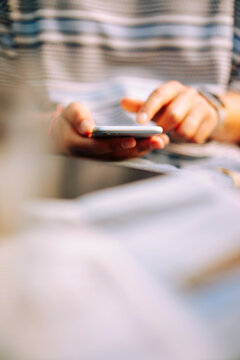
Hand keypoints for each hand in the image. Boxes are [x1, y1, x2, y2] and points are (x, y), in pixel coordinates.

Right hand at [51, 102, 168, 159]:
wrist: (63, 133)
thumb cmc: (67, 120)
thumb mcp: (69, 112)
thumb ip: (78, 118)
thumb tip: (88, 128)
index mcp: (77, 145)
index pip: (98, 146)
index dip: (115, 144)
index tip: (133, 139)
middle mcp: (90, 156)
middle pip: (116, 154)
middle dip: (138, 148)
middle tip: (158, 141)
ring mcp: (100, 158)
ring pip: (123, 156)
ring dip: (143, 150)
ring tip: (162, 141)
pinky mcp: (108, 157)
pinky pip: (125, 155)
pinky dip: (140, 149)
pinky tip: (154, 142)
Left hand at [121, 81, 217, 143]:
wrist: (203, 111)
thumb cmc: (173, 107)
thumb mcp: (158, 105)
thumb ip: (140, 105)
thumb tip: (123, 102)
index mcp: (172, 88)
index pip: (159, 96)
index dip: (148, 108)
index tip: (139, 122)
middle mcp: (189, 94)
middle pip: (174, 115)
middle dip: (164, 127)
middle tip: (159, 133)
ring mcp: (202, 107)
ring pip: (185, 129)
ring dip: (177, 136)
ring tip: (174, 133)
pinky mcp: (210, 120)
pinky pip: (195, 137)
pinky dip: (187, 140)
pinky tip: (186, 135)